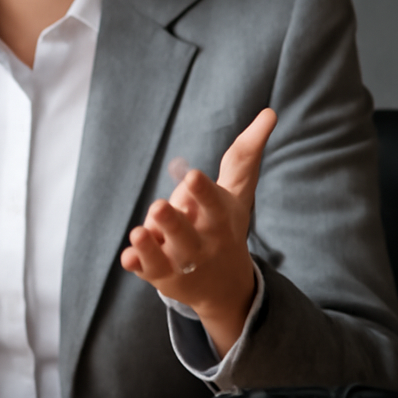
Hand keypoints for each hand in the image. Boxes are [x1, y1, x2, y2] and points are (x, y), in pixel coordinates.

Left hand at [120, 108, 276, 355]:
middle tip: (158, 205)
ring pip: (162, 253)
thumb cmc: (225, 225)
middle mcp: (201, 244)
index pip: (212, 205)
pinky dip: (137, 263)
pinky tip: (127, 257)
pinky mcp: (160, 273)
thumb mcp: (237, 194)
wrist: (224, 285)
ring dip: (150, 244)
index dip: (203, 192)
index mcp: (218, 221)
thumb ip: (245, 156)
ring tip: (139, 231)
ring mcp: (179, 261)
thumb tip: (270, 112)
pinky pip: (145, 268)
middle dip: (172, 220)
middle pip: (184, 232)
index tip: (191, 175)